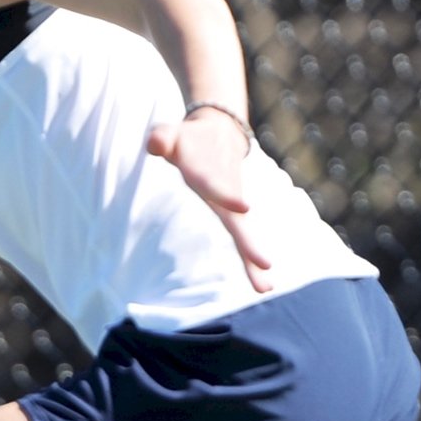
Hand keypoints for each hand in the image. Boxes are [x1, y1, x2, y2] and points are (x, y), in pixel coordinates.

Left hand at [145, 113, 273, 290]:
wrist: (219, 132)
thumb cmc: (187, 140)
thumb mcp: (171, 134)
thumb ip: (162, 138)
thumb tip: (155, 143)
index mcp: (204, 172)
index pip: (212, 185)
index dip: (225, 195)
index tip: (243, 208)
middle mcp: (223, 191)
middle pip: (235, 221)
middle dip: (248, 241)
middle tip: (265, 263)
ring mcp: (231, 204)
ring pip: (242, 234)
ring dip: (252, 260)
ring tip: (264, 289)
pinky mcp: (233, 214)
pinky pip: (242, 239)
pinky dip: (250, 263)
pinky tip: (263, 287)